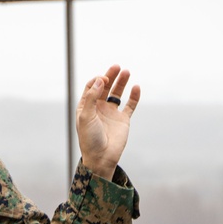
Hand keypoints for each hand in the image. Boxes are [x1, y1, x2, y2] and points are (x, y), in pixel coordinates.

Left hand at [76, 64, 139, 179]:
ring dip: (121, 82)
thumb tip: (100, 80)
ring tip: (127, 71)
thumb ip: (92, 97)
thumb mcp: (86, 116)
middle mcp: (99, 107)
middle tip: (117, 66)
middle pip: (105, 87)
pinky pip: (130, 105)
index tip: (103, 80)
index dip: (97, 80)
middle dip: (110, 76)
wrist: (101, 157)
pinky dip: (134, 96)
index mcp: (86, 106)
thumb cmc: (89, 138)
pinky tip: (136, 87)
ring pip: (117, 93)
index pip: (91, 87)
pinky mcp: (123, 120)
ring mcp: (111, 113)